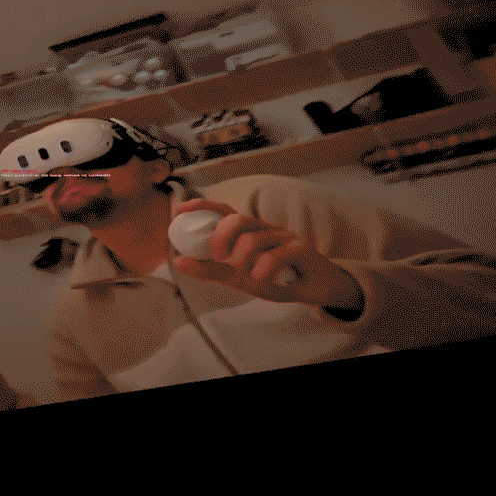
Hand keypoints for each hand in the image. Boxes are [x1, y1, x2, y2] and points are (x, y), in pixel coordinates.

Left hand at [171, 199, 362, 311]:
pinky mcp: (301, 248)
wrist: (317, 290)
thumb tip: (178, 261)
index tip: (181, 209)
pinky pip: (276, 254)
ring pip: (254, 238)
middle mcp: (266, 228)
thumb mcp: (240, 279)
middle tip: (218, 257)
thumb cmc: (278, 279)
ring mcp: (284, 236)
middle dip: (221, 237)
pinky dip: (264, 268)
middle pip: (238, 219)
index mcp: (250, 231)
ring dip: (243, 259)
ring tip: (248, 276)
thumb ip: (212, 270)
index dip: (203, 205)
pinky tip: (262, 278)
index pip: (225, 211)